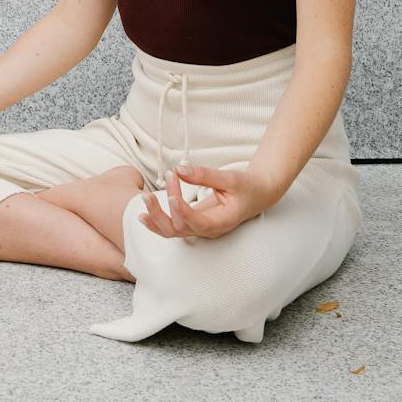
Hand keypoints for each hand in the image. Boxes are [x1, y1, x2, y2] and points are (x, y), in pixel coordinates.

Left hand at [136, 164, 275, 241]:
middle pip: (180, 229)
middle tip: (148, 193)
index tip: (172, 195)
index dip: (183, 212)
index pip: (198, 223)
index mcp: (222, 221)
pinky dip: (157, 223)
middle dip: (161, 212)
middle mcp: (209, 230)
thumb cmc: (247, 187)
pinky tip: (144, 214)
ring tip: (144, 199)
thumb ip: (205, 175)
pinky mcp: (193, 224)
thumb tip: (179, 169)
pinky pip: (173, 228)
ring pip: (173, 232)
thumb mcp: (230, 178)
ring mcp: (200, 229)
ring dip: (156, 218)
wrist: (257, 195)